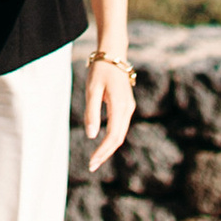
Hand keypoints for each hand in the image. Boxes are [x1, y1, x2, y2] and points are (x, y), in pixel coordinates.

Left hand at [83, 45, 133, 172]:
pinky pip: (120, 127)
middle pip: (118, 138)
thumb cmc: (100, 70)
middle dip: (105, 153)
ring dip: (109, 147)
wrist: (113, 54)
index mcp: (120, 106)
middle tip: (92, 166)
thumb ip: (91, 112)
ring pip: (120, 133)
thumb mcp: (92, 90)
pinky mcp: (126, 106)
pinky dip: (112, 138)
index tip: (92, 162)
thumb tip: (92, 136)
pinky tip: (103, 144)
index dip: (103, 151)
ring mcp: (129, 108)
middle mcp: (128, 109)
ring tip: (96, 159)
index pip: (113, 136)